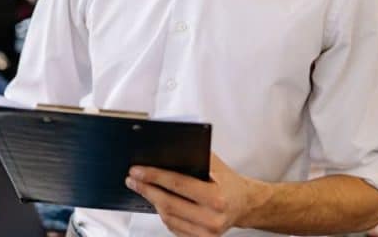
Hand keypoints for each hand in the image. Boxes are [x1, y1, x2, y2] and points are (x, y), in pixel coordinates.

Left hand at [126, 152, 264, 235]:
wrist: (245, 204)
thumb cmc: (228, 182)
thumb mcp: (216, 164)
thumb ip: (194, 156)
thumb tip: (164, 149)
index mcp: (216, 197)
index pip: (178, 185)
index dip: (154, 177)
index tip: (137, 170)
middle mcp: (212, 218)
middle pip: (169, 204)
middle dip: (147, 190)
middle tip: (132, 179)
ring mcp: (206, 234)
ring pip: (168, 218)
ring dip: (152, 202)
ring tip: (142, 188)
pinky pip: (174, 228)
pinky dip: (163, 214)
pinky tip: (157, 202)